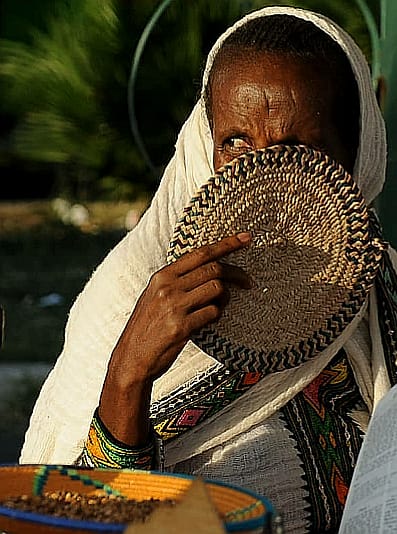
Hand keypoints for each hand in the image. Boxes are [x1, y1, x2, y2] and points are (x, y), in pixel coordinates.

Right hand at [99, 232, 250, 444]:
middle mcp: (167, 287)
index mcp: (162, 276)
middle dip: (237, 274)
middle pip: (214, 269)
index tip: (247, 238)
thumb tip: (211, 271)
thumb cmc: (147, 328)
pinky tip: (210, 320)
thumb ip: (177, 282)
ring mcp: (174, 306)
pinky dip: (217, 315)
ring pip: (217, 289)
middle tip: (248, 282)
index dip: (227, 244)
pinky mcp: (181, 327)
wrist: (131, 359)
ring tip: (222, 306)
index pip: (201, 252)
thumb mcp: (155, 297)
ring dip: (227, 298)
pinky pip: (213, 313)